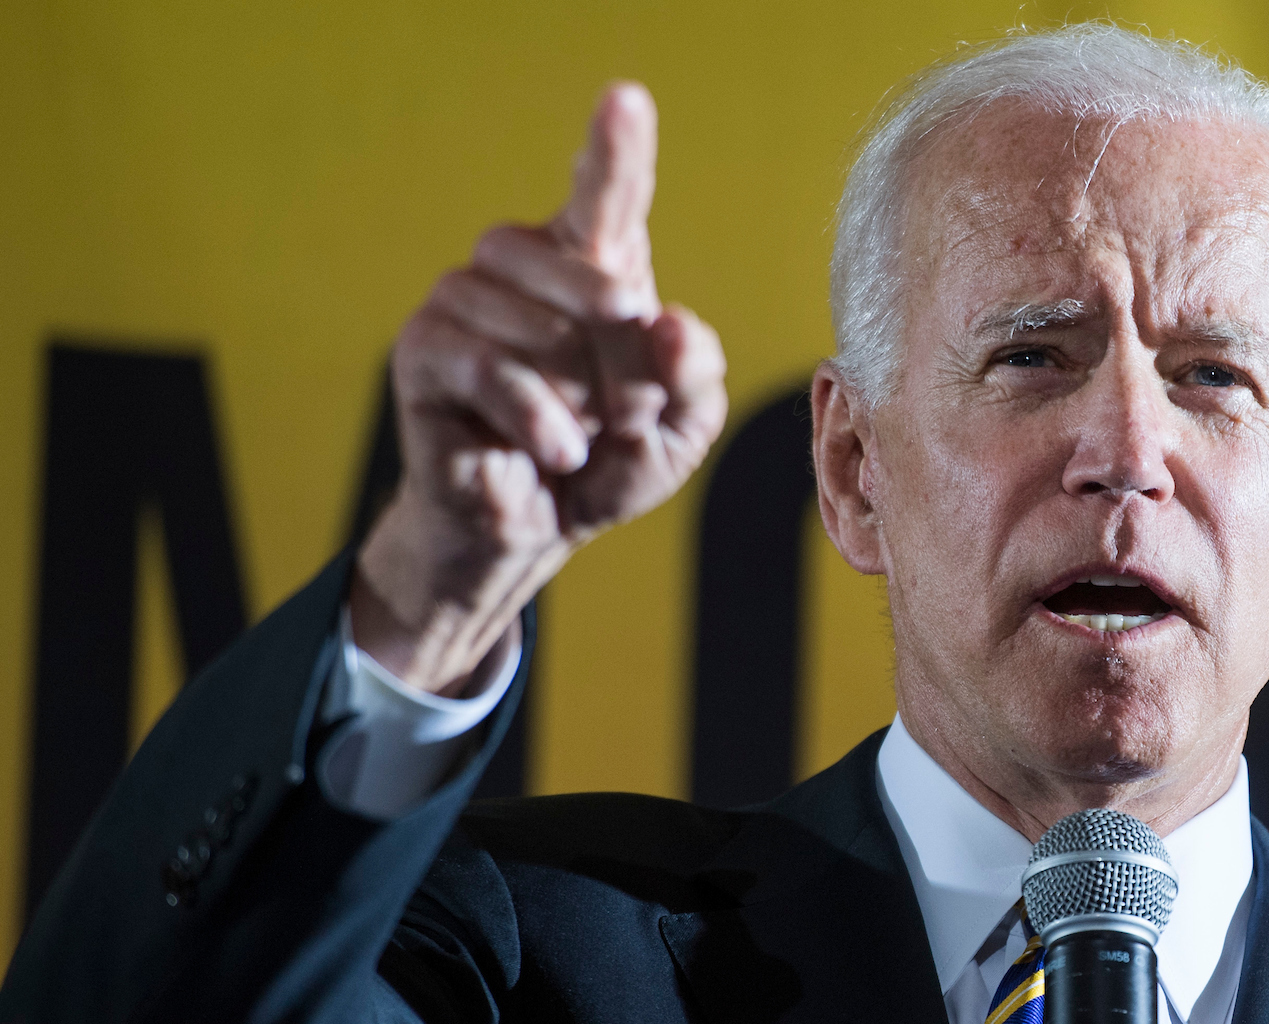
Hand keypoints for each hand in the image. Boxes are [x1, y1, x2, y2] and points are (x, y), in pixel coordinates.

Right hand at [352, 82, 727, 692]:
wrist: (535, 526)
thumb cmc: (608, 460)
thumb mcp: (679, 429)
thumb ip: (695, 375)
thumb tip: (669, 322)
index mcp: (593, 264)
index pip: (606, 194)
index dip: (615, 148)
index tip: (626, 100)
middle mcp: (523, 262)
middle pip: (607, 288)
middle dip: (634, 373)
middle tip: (624, 420)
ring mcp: (464, 297)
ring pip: (551, 334)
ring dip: (584, 404)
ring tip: (578, 439)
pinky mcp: (422, 347)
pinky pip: (492, 369)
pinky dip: (539, 420)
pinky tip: (556, 449)